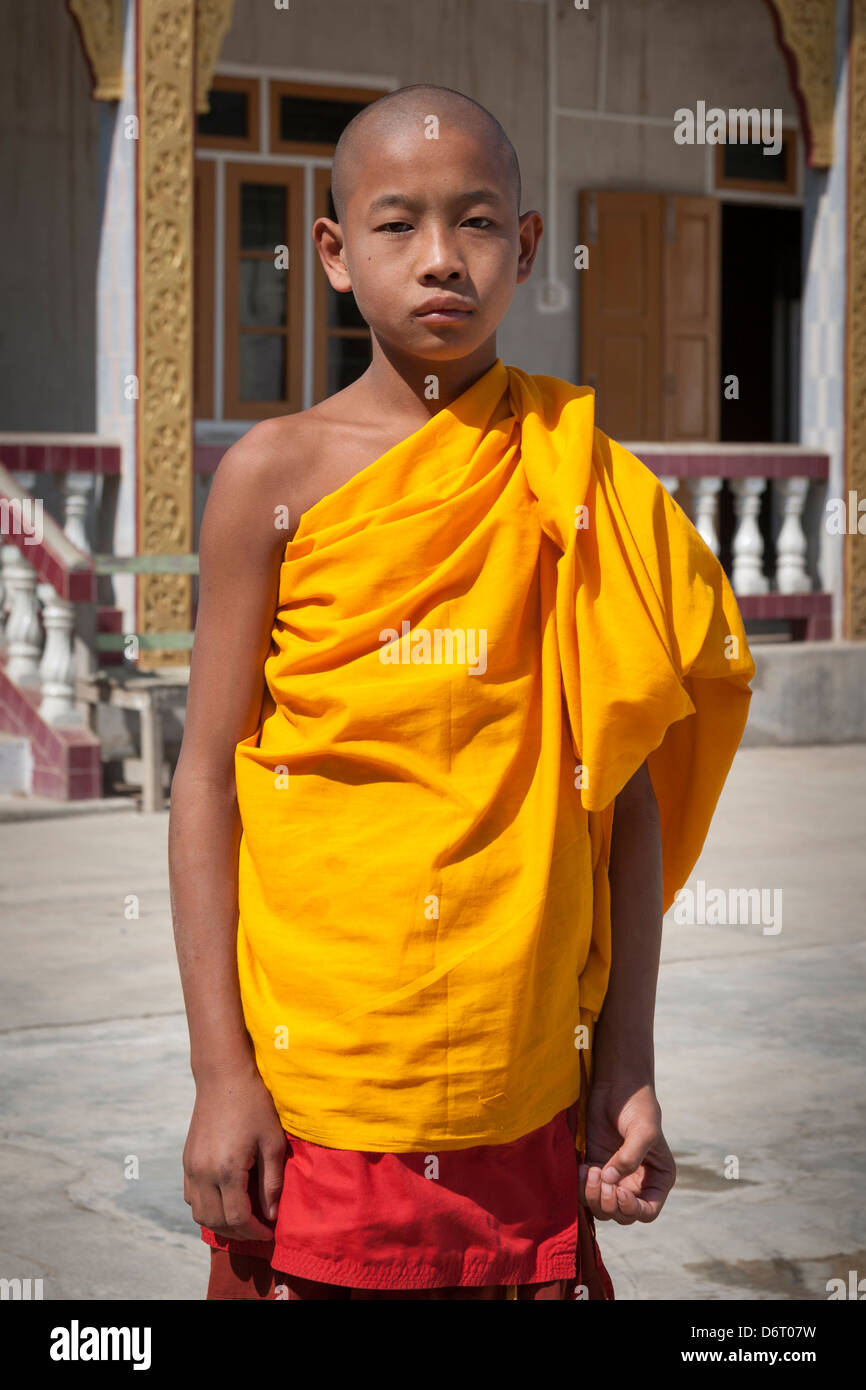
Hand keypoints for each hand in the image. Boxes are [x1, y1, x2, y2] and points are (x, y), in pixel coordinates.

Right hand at [183, 1065, 286, 1241]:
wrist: (223, 1076)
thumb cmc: (254, 1104)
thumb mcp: (272, 1141)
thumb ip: (272, 1181)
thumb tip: (270, 1215)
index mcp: (227, 1169)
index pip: (237, 1218)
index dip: (255, 1231)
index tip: (270, 1232)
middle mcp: (203, 1172)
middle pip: (216, 1221)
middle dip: (239, 1232)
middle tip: (258, 1228)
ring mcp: (191, 1167)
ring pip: (199, 1214)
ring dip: (220, 1222)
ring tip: (242, 1217)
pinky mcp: (186, 1160)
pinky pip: (190, 1197)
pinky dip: (206, 1207)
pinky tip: (224, 1200)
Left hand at [578, 1077, 675, 1224]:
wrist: (617, 1084)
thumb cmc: (638, 1106)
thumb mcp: (643, 1131)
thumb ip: (629, 1158)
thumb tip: (610, 1182)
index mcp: (657, 1179)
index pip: (647, 1211)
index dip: (633, 1209)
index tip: (620, 1191)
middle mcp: (637, 1183)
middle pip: (622, 1215)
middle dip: (609, 1203)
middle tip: (601, 1176)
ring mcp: (614, 1178)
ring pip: (602, 1208)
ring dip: (592, 1196)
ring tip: (589, 1169)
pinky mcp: (595, 1167)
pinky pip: (585, 1191)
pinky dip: (580, 1186)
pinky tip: (581, 1167)